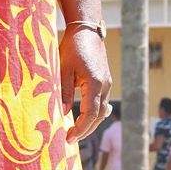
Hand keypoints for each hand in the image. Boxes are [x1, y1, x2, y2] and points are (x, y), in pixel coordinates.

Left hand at [61, 27, 111, 141]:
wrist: (86, 30)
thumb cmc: (72, 47)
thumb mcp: (63, 69)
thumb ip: (64, 92)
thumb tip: (64, 114)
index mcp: (95, 83)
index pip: (90, 114)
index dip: (80, 129)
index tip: (68, 138)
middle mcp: (105, 85)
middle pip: (98, 116)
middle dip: (85, 130)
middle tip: (70, 139)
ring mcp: (107, 83)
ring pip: (103, 112)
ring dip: (90, 124)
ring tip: (76, 132)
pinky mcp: (105, 81)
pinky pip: (103, 103)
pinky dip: (95, 114)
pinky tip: (85, 119)